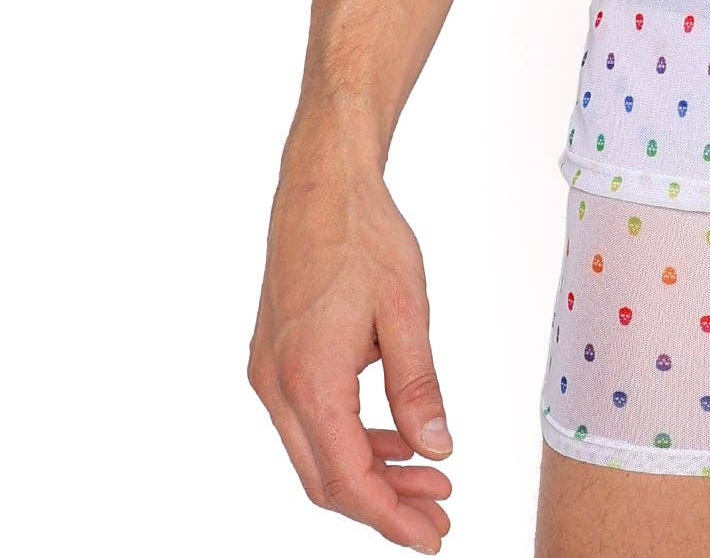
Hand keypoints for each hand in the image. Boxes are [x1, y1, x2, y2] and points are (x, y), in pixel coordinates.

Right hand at [249, 118, 453, 550]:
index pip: (348, 479)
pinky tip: (397, 438)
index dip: (391, 517)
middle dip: (383, 506)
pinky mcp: (276, 359)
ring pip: (316, 452)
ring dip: (370, 473)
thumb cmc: (365, 236)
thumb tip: (438, 449)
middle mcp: (277, 387)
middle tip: (440, 515)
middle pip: (326, 479)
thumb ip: (418, 386)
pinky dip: (353, 438)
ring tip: (430, 479)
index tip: (433, 535)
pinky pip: (311, 421)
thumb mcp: (408, 310)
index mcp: (310, 380)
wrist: (322, 185)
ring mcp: (269, 374)